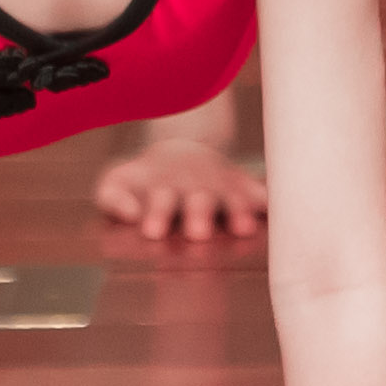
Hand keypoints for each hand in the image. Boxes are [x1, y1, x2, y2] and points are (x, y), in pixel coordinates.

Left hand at [93, 132, 269, 240]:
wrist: (178, 151)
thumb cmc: (141, 182)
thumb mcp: (115, 183)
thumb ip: (112, 198)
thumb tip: (127, 213)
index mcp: (163, 190)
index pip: (160, 201)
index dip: (157, 215)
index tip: (152, 231)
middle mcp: (195, 188)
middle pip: (198, 200)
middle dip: (198, 215)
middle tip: (197, 234)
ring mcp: (221, 186)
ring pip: (231, 198)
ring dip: (236, 211)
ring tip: (242, 229)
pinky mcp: (243, 186)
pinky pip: (258, 192)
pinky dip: (264, 200)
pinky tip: (272, 210)